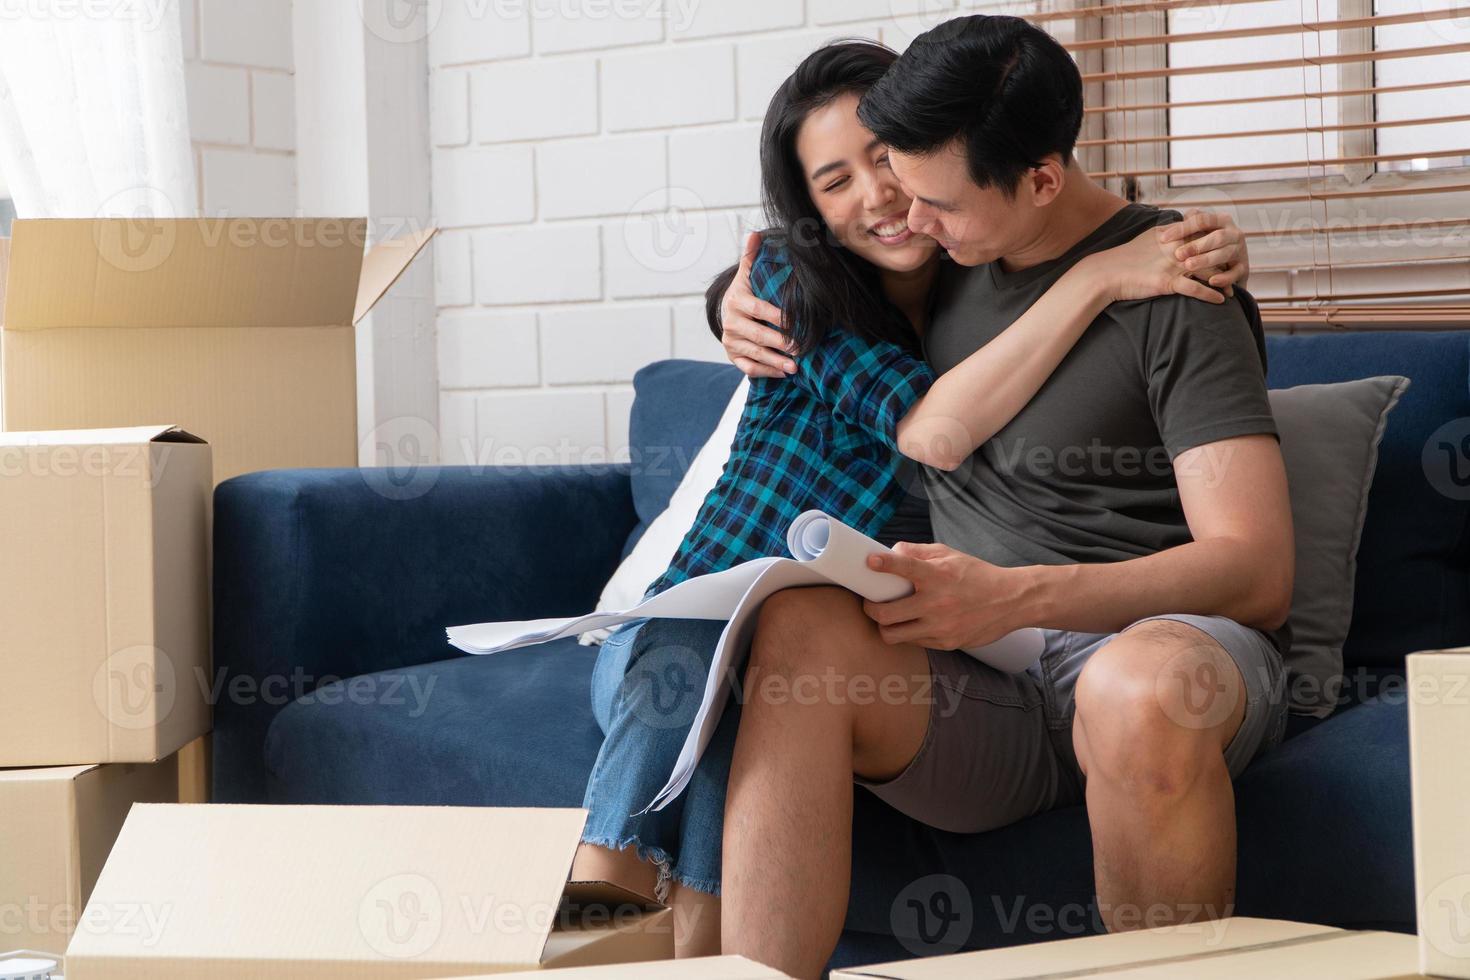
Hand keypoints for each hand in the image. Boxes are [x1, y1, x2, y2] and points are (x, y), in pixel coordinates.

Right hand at [721, 231, 797, 378]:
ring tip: (796, 366)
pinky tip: (783, 373)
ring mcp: (731, 341)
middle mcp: (731, 322)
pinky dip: (766, 372)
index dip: (779, 317)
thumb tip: (755, 234)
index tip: (797, 323)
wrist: (727, 311)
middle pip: (759, 335)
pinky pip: (748, 367)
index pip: (760, 310)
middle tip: (802, 348)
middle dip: (781, 343)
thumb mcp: (748, 273)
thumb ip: (752, 256)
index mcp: (737, 301)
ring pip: (755, 353)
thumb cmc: (746, 292)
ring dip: (776, 361)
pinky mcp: (733, 356)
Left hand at [861, 542, 1024, 650]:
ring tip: (888, 618)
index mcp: (938, 575)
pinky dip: (908, 633)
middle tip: (871, 603)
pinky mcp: (946, 643)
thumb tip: (890, 552)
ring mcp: (940, 627)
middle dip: (870, 608)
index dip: (882, 564)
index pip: (903, 566)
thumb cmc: (977, 575)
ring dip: (885, 626)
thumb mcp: (950, 555)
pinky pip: (914, 642)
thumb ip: (918, 552)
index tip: (869, 562)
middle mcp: (937, 603)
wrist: (1011, 601)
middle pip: (885, 614)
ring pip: (893, 635)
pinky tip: (913, 623)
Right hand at [1085, 222, 1227, 306]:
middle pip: (1210, 253)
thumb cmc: (1125, 258)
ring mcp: (1172, 265)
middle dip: (1225, 263)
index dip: (1217, 244)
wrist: (1106, 273)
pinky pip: (1196, 289)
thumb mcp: (1148, 238)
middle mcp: (1176, 247)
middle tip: (1235, 272)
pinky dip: (1210, 295)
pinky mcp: (1167, 282)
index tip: (1227, 253)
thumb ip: (1166, 233)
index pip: (1203, 236)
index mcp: (1172, 235)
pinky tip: (1220, 301)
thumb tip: (1178, 229)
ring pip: (1208, 271)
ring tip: (1231, 290)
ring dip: (1222, 281)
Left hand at [1157, 209, 1250, 294]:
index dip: (1183, 228)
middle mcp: (1233, 233)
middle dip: (1196, 245)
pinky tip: (1211, 281)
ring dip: (1206, 260)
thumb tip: (1165, 227)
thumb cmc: (1204, 243)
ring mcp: (1240, 250)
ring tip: (1189, 266)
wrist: (1228, 263)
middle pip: (1217, 236)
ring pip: (1225, 253)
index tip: (1163, 238)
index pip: (1202, 220)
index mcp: (1221, 220)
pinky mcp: (1243, 268)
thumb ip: (1184, 227)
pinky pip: (1236, 273)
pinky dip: (1225, 278)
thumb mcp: (1196, 233)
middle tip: (1178, 254)